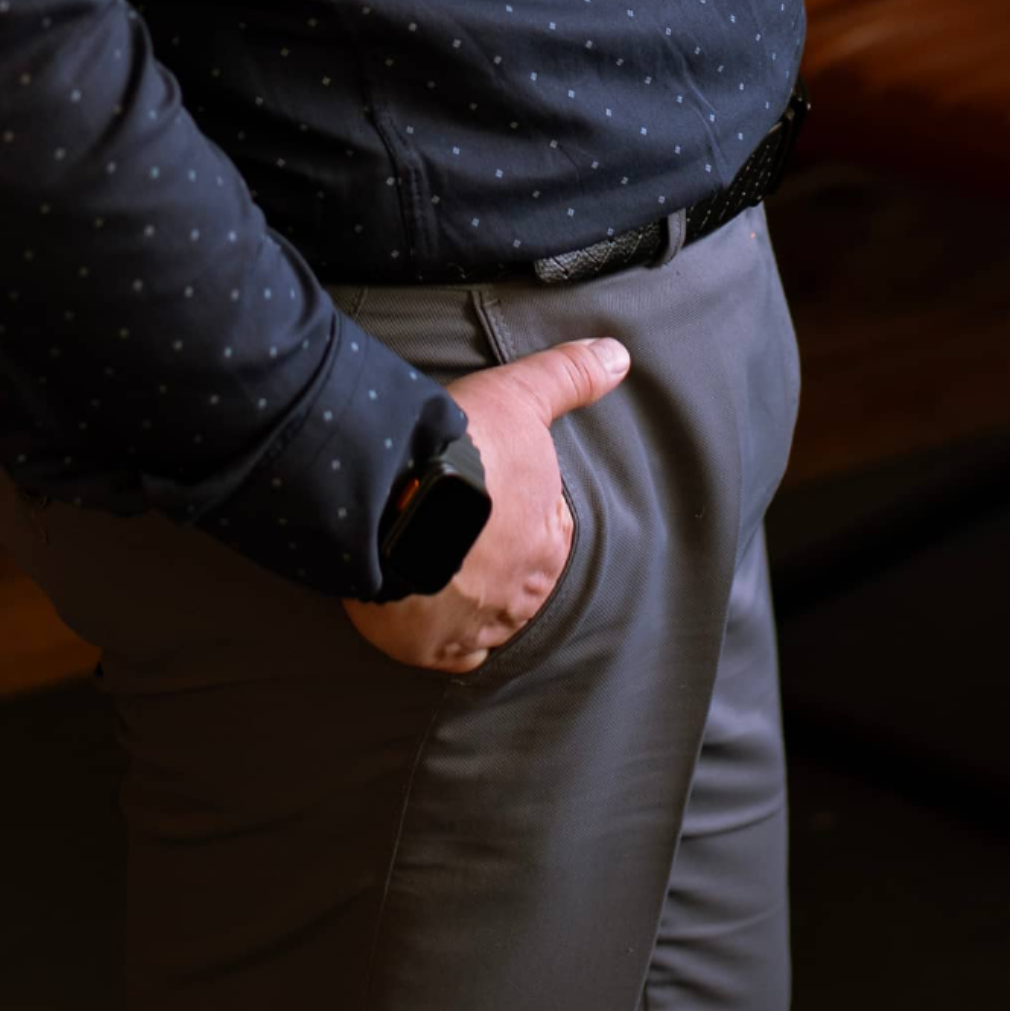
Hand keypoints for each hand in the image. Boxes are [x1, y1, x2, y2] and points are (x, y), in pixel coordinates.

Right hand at [342, 337, 629, 675]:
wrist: (392, 498)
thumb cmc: (462, 451)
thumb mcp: (521, 395)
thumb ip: (568, 376)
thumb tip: (617, 357)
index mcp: (548, 537)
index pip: (547, 527)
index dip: (518, 505)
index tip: (491, 490)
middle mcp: (521, 588)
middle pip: (516, 574)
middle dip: (494, 555)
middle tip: (460, 525)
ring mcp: (477, 622)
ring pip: (487, 615)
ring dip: (470, 595)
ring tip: (440, 565)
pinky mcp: (432, 645)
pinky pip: (454, 653)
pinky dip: (448, 640)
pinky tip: (434, 619)